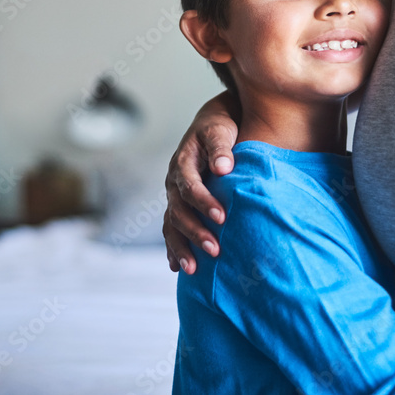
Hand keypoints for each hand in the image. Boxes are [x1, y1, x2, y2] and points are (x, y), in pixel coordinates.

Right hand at [163, 93, 238, 273]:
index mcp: (182, 164)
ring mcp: (174, 196)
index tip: (222, 217)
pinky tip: (178, 267)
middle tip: (215, 249)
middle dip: (195, 232)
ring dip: (181, 247)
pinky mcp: (179, 205)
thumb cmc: (219, 127)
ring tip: (193, 269)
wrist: (211, 125)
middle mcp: (174, 183)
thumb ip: (221, 148)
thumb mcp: (220, 130)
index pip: (190, 187)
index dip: (204, 202)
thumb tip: (223, 167)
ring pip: (171, 224)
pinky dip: (173, 247)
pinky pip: (171, 228)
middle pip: (178, 211)